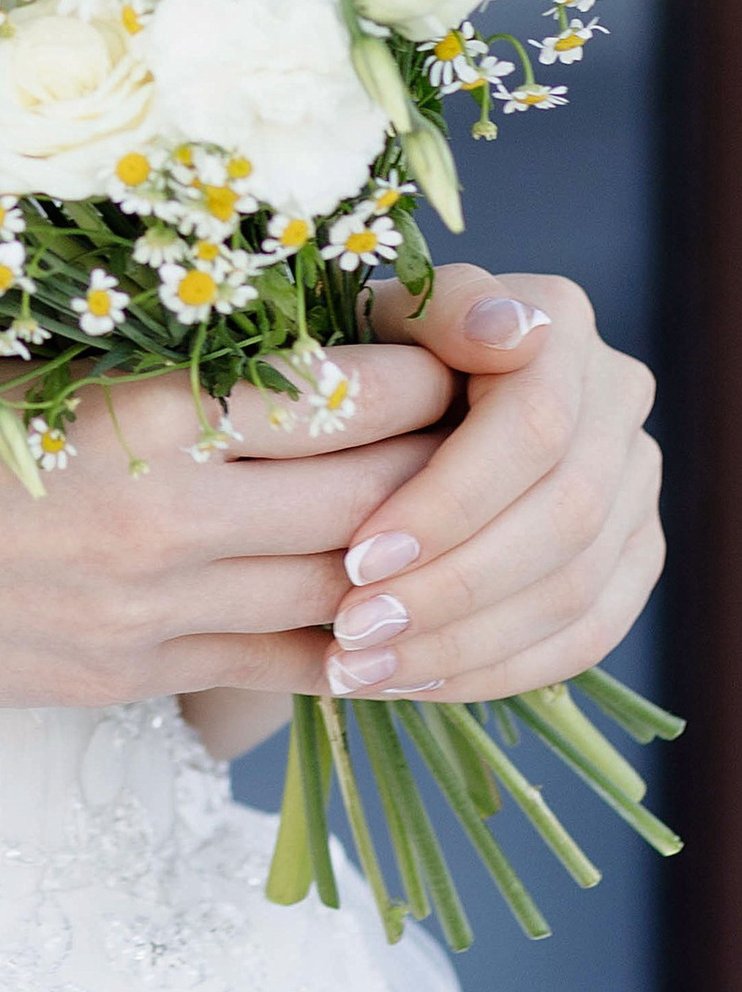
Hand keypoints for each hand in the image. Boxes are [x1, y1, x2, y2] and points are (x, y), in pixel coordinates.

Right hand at [0, 349, 450, 709]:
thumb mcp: (10, 354)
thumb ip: (136, 351)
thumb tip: (264, 317)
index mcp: (131, 421)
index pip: (332, 402)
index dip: (410, 374)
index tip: (435, 340)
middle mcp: (162, 529)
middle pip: (368, 502)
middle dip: (440, 461)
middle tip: (475, 419)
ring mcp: (153, 621)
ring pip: (344, 595)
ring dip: (408, 553)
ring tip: (444, 508)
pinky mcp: (133, 680)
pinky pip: (285, 671)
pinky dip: (350, 638)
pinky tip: (382, 604)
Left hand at [322, 264, 661, 704]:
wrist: (393, 389)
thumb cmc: (367, 344)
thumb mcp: (374, 312)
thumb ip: (434, 310)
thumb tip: (512, 329)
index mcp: (560, 323)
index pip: (532, 430)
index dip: (449, 503)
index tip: (359, 559)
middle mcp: (617, 396)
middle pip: (563, 520)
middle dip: (451, 588)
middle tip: (355, 633)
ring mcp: (635, 480)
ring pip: (576, 590)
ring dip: (466, 644)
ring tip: (367, 670)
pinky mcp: (633, 552)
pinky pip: (586, 633)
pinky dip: (499, 667)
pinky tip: (416, 680)